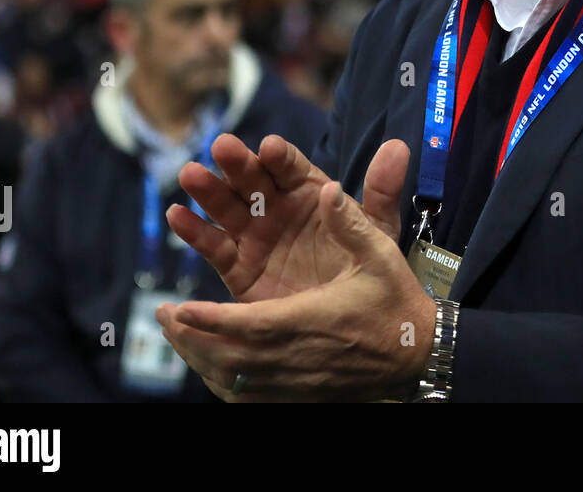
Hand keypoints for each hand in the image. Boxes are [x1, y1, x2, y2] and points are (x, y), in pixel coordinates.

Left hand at [156, 179, 435, 401]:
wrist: (417, 352)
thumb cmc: (397, 299)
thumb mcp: (381, 254)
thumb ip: (353, 222)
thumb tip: (329, 188)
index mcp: (313, 318)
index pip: (251, 324)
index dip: (212, 319)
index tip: (181, 307)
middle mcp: (299, 353)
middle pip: (231, 356)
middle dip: (192, 337)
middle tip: (164, 315)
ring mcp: (297, 378)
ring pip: (235, 377)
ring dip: (200, 357)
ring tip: (177, 333)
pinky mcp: (298, 391)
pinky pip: (248, 393)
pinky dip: (221, 380)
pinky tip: (208, 363)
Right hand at [165, 133, 409, 301]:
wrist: (350, 320)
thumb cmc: (364, 265)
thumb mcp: (377, 230)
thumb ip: (382, 190)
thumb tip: (400, 147)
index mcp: (311, 193)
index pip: (293, 168)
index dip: (281, 157)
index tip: (271, 147)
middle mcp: (279, 208)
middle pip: (254, 180)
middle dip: (238, 163)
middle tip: (222, 147)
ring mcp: (255, 235)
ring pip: (228, 207)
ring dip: (208, 190)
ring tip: (191, 175)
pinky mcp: (237, 266)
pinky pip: (213, 246)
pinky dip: (194, 231)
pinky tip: (178, 215)